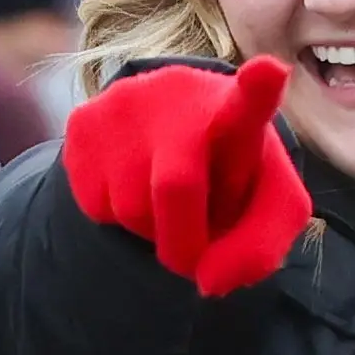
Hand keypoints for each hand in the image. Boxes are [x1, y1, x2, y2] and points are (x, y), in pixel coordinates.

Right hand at [65, 54, 313, 293]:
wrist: (165, 134)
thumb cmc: (229, 175)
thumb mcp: (264, 211)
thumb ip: (258, 251)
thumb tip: (207, 282)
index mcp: (238, 112)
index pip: (250, 102)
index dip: (258, 91)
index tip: (269, 72)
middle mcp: (180, 95)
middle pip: (176, 188)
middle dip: (184, 243)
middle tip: (191, 254)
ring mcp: (126, 103)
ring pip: (130, 206)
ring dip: (151, 231)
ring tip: (164, 202)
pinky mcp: (85, 121)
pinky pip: (94, 203)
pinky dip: (116, 218)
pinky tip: (132, 186)